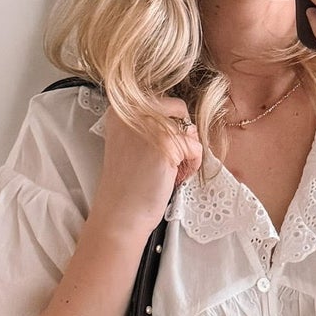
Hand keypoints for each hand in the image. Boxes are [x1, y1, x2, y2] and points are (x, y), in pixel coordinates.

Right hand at [95, 93, 202, 238]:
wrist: (120, 214)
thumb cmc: (128, 185)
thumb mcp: (132, 142)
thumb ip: (150, 124)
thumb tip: (186, 120)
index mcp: (121, 108)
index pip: (164, 102)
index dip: (170, 126)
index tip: (159, 150)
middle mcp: (133, 110)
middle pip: (178, 109)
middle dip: (181, 136)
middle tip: (169, 162)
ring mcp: (150, 125)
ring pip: (189, 130)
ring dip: (187, 153)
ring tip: (169, 172)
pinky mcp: (166, 143)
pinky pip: (195, 147)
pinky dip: (192, 165)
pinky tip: (174, 178)